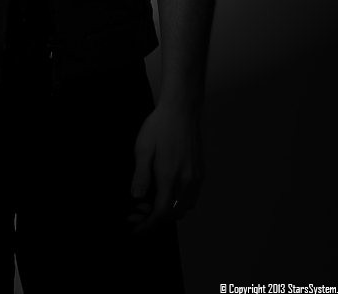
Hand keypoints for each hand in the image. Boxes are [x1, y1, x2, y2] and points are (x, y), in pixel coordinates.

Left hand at [128, 102, 202, 233]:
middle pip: (173, 215)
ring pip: (184, 208)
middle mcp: (186, 180)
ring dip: (169, 212)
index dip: (148, 225)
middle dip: (156, 220)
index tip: (136, 229)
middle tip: (139, 213)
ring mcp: (196, 176)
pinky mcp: (201, 171)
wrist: (182, 109)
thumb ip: (140, 175)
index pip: (161, 213)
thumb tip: (137, 198)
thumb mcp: (142, 148)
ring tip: (152, 203)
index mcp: (170, 175)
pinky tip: (167, 192)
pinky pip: (192, 197)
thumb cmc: (160, 126)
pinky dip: (179, 202)